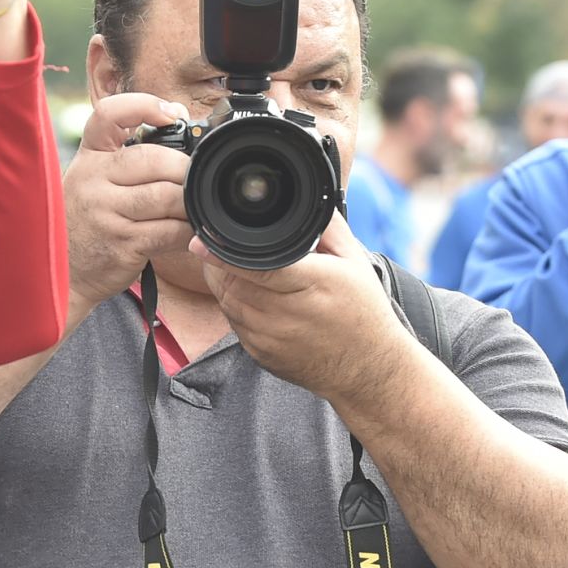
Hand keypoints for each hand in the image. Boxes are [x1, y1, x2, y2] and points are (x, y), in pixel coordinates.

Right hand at [63, 95, 195, 314]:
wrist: (62, 272)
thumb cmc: (88, 219)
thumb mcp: (94, 178)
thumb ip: (128, 155)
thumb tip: (178, 119)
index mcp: (89, 156)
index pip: (109, 115)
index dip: (143, 105)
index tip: (170, 113)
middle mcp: (93, 179)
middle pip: (152, 160)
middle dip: (184, 168)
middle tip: (194, 178)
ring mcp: (105, 213)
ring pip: (166, 196)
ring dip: (188, 202)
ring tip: (191, 206)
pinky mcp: (122, 244)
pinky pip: (169, 231)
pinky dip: (186, 231)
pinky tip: (186, 231)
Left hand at [191, 214, 411, 403]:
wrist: (366, 369)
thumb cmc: (363, 311)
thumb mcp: (355, 261)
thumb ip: (327, 227)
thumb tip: (306, 197)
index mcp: (312, 284)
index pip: (256, 267)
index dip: (224, 253)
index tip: (201, 240)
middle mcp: (287, 315)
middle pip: (233, 283)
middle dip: (222, 262)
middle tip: (225, 245)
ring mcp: (270, 339)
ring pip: (228, 302)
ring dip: (226, 283)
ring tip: (241, 269)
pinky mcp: (260, 355)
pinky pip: (234, 323)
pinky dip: (235, 306)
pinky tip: (254, 297)